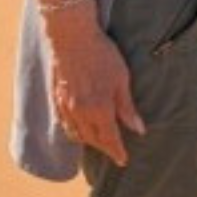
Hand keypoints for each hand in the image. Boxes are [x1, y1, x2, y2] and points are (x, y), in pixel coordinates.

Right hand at [48, 19, 145, 166]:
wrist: (72, 37)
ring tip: (98, 143)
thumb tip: (138, 129)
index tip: (123, 160)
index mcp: (100, 110)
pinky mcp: (57, 97)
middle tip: (114, 152)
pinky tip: (78, 129)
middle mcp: (81, 113)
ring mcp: (67, 106)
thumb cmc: (101, 55)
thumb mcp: (121, 79)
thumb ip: (127, 107)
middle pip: (93, 139)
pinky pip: (65, 123)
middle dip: (104, 148)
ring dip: (88, 141)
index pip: (110, 139)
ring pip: (76, 134)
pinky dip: (73, 131)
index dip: (117, 151)